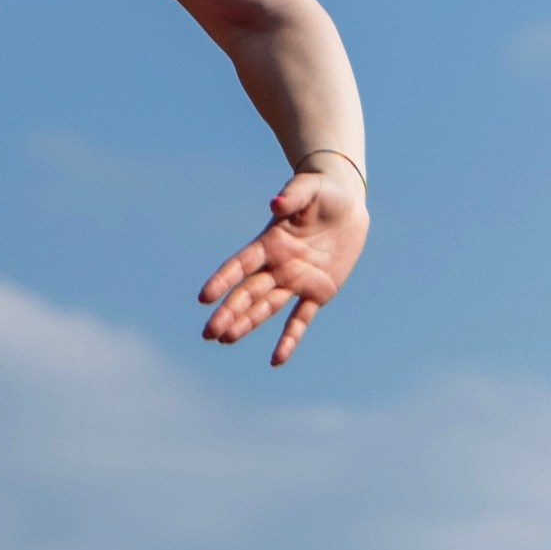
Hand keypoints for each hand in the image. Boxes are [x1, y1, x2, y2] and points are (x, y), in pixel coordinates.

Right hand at [198, 161, 369, 366]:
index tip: (204, 297)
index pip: (240, 265)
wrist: (346, 203)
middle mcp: (278, 265)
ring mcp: (296, 280)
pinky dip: (290, 339)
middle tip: (209, 333)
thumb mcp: (308, 189)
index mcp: (270, 242)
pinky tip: (277, 360)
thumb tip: (276, 203)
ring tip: (226, 339)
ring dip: (247, 324)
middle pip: (248, 293)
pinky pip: (301, 319)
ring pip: (266, 307)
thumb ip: (292, 196)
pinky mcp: (318, 291)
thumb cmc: (322, 191)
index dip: (222, 280)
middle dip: (229, 312)